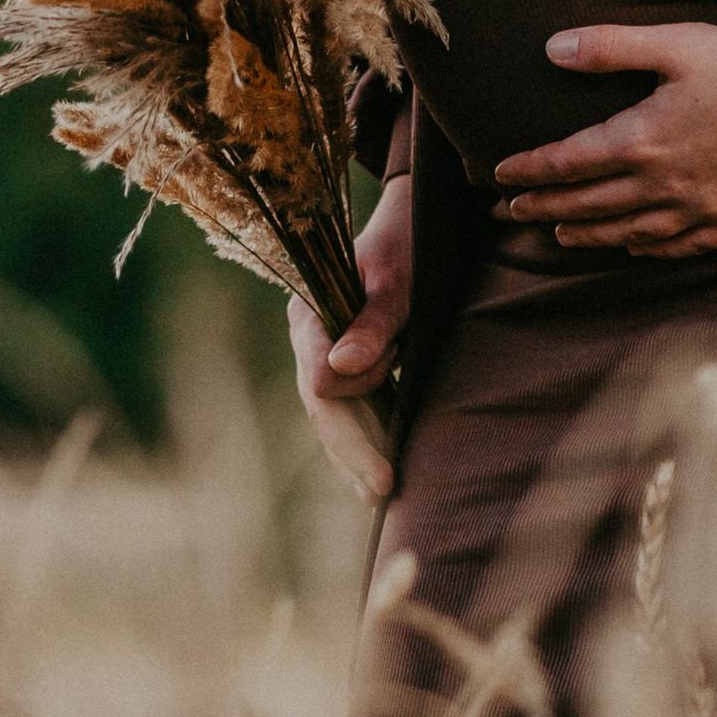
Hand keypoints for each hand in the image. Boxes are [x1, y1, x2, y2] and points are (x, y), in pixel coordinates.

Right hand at [289, 168, 409, 499]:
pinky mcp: (340, 361)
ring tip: (378, 493)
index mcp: (309, 315)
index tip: (389, 426)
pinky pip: (343, 409)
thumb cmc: (406, 247)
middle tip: (383, 489)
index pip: (319, 382)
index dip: (354, 410)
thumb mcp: (397, 281)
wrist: (408, 224)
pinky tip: (370, 474)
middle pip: (321, 408)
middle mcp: (307, 338)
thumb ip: (372, 322)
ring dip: (354, 452)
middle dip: (352, 450)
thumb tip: (340, 368)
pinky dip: (357, 439)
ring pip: (330, 415)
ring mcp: (319, 351)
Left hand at [491, 23, 716, 259]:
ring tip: (558, 233)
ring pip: (626, 233)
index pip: (568, 163)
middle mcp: (663, 186)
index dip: (530, 170)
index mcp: (643, 140)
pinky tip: (633, 247)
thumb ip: (610, 47)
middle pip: (588, 204)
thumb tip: (552, 49)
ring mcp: (698, 210)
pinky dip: (646, 250)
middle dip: (543, 207)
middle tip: (510, 212)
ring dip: (586, 234)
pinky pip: (677, 247)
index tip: (499, 174)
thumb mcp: (678, 43)